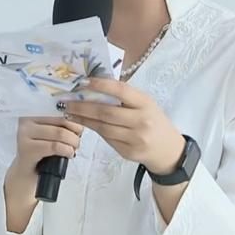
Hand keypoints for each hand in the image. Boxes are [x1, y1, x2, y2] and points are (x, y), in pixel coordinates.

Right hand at [10, 116, 84, 182]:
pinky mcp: (27, 148)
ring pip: (59, 133)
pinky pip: (55, 146)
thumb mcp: (52, 132)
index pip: (60, 109)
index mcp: (34, 111)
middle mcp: (27, 119)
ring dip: (73, 142)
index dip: (75, 119)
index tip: (79, 130)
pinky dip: (67, 150)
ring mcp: (24, 133)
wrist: (28, 171)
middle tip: (77, 141)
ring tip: (73, 148)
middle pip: (62, 120)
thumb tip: (81, 117)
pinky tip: (69, 154)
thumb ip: (61, 122)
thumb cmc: (43, 151)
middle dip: (75, 132)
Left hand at [62, 78, 184, 174]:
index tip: (82, 82)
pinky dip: (94, 130)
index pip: (120, 90)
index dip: (100, 85)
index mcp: (145, 103)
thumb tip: (94, 86)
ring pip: (103, 127)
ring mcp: (135, 138)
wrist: (167, 149)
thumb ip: (124, 97)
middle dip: (82, 106)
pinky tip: (84, 124)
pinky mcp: (128, 152)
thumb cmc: (152, 120)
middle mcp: (141, 120)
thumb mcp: (145, 104)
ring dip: (83, 120)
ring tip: (69, 113)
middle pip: (106, 112)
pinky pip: (107, 139)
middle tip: (66, 102)